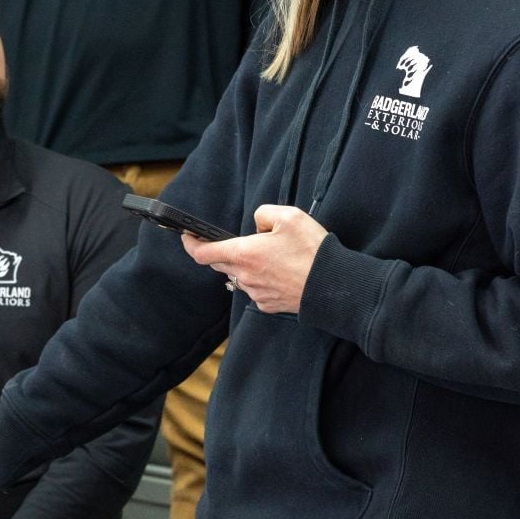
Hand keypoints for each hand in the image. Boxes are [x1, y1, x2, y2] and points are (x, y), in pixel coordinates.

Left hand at [182, 204, 326, 313]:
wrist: (332, 286)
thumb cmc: (312, 251)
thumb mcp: (289, 216)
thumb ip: (263, 214)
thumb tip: (257, 226)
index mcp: (245, 253)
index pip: (204, 253)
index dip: (191, 244)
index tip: (187, 237)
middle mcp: (245, 276)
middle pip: (220, 263)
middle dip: (223, 251)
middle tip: (240, 240)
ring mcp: (256, 293)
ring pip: (239, 276)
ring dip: (245, 265)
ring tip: (270, 256)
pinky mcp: (268, 304)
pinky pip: (255, 288)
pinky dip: (260, 278)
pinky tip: (278, 272)